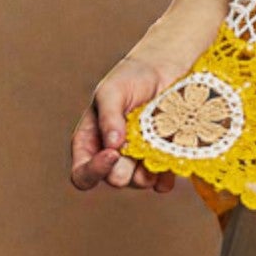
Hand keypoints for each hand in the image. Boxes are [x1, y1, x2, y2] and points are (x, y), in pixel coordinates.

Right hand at [70, 52, 180, 192]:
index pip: (83, 175)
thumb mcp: (112, 91)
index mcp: (91, 143)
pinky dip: (167, 175)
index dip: (95, 171)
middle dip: (127, 166)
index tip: (113, 153)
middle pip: (115, 180)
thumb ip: (109, 116)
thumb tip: (112, 145)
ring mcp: (138, 163)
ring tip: (158, 143)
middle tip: (139, 145)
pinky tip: (172, 157)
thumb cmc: (130, 78)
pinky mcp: (161, 164)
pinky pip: (162, 184)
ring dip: (149, 168)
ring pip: (140, 183)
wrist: (165, 71)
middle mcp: (113, 158)